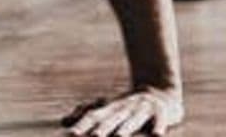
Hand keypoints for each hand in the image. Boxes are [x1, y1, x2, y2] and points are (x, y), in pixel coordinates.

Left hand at [61, 86, 183, 135]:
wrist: (161, 92)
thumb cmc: (129, 107)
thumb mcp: (109, 109)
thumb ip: (88, 114)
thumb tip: (63, 121)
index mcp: (111, 108)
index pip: (94, 116)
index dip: (83, 125)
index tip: (71, 135)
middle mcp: (125, 108)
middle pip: (112, 119)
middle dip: (103, 129)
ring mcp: (143, 109)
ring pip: (134, 120)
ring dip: (126, 129)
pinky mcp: (162, 113)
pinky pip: (161, 120)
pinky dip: (159, 127)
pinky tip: (156, 135)